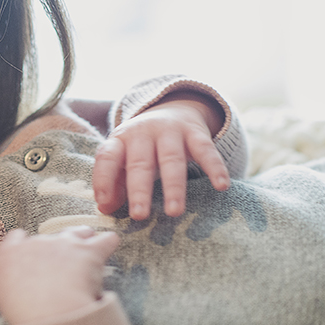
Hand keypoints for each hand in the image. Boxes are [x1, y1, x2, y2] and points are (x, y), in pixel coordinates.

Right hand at [0, 227, 118, 324]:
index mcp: (12, 253)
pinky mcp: (89, 252)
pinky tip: (110, 246)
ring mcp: (64, 244)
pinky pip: (106, 239)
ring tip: (88, 251)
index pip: (17, 237)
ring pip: (79, 232)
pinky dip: (109, 243)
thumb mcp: (6, 297)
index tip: (33, 255)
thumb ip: (12, 283)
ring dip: (85, 240)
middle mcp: (37, 242)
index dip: (27, 244)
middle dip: (58, 248)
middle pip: (51, 236)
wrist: (49, 314)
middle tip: (64, 265)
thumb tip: (22, 287)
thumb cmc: (26, 313)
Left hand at [92, 92, 229, 219]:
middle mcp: (143, 133)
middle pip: (140, 163)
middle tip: (140, 215)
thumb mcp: (124, 157)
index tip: (105, 204)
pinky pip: (206, 150)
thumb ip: (114, 182)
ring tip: (174, 212)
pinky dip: (215, 167)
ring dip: (173, 187)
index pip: (107, 157)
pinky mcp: (196, 133)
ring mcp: (170, 131)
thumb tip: (104, 208)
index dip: (104, 179)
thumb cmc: (142, 145)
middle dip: (139, 190)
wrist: (172, 108)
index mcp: (120, 139)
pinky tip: (221, 186)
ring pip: (172, 160)